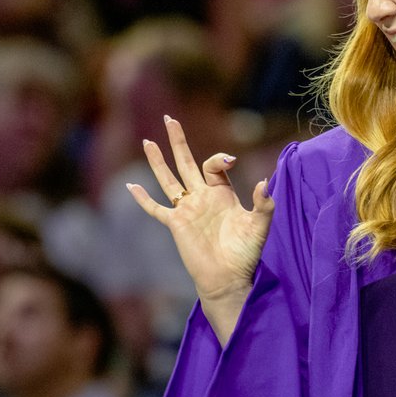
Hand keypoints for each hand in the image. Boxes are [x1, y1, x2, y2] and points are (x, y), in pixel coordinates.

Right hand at [127, 115, 274, 341]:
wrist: (229, 277)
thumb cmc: (246, 252)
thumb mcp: (260, 225)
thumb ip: (264, 203)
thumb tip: (264, 181)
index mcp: (222, 193)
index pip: (213, 165)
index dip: (219, 158)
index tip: (228, 160)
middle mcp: (202, 198)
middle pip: (186, 162)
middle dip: (178, 141)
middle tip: (169, 118)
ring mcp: (186, 210)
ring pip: (168, 180)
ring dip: (157, 161)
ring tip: (147, 142)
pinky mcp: (175, 224)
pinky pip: (156, 209)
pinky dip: (143, 199)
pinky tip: (131, 186)